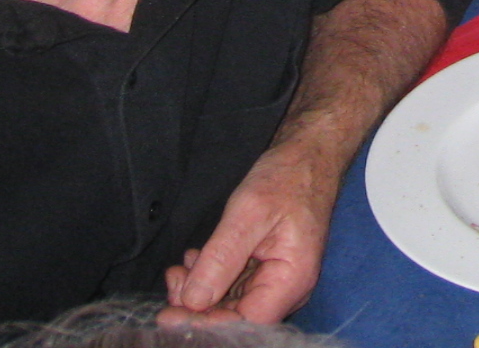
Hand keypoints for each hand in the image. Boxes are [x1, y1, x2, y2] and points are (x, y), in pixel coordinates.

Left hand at [159, 140, 333, 323]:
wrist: (308, 155)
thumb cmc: (286, 178)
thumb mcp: (248, 213)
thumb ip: (221, 258)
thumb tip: (193, 300)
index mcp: (291, 279)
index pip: (247, 323)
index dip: (208, 324)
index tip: (171, 313)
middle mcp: (287, 288)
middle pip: (238, 316)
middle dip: (200, 306)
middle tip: (173, 281)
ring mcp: (277, 279)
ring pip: (233, 303)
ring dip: (203, 291)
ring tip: (180, 268)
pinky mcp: (267, 268)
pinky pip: (235, 285)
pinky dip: (213, 277)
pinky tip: (197, 260)